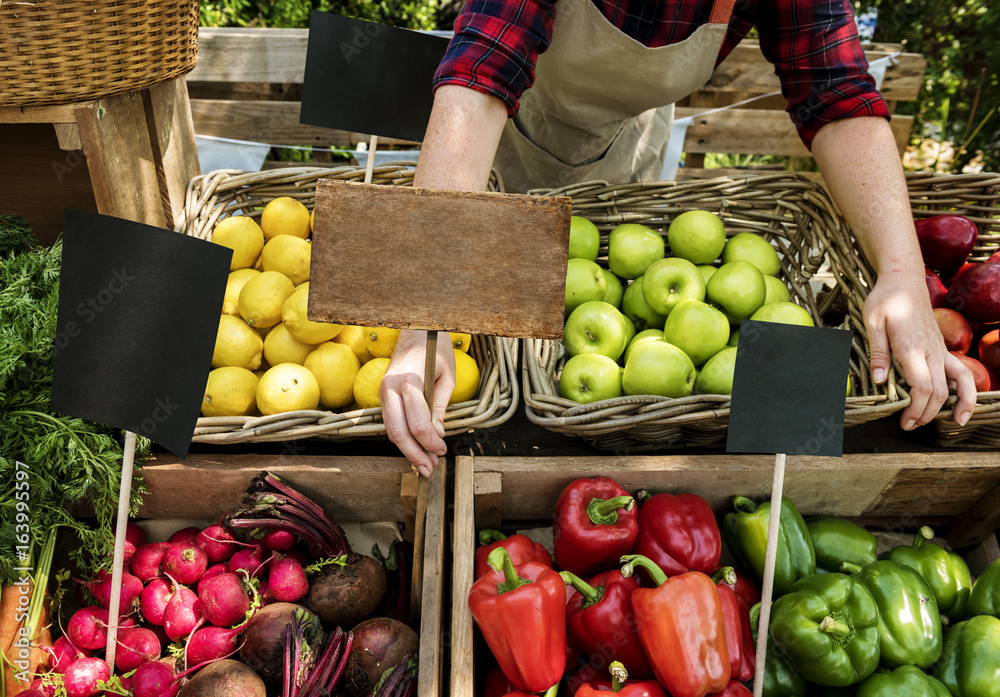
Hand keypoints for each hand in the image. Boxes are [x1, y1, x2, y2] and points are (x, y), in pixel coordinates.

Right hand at [379, 330, 455, 474]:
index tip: (442, 450)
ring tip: (423, 464)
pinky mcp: (382, 393)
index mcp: (410, 381)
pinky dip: (402, 437)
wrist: (415, 327)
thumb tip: (438, 434)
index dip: (430, 442)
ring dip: (407, 449)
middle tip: (429, 468)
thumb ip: (440, 407)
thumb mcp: (447, 377)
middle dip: (414, 454)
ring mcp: (383, 390)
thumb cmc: (435, 348)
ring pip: (391, 429)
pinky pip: (390, 421)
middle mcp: (390, 387)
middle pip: (399, 432)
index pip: (418, 423)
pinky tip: (414, 448)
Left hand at [863, 272, 976, 429]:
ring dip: (957, 405)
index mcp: (912, 346)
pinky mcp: (943, 349)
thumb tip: (880, 381)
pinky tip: (963, 404)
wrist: (904, 280)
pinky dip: (968, 389)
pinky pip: (962, 371)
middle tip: (909, 426)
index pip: (923, 386)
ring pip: (958, 383)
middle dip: (926, 413)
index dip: (916, 408)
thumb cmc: (885, 299)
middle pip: (939, 391)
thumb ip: (878, 354)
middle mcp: (931, 351)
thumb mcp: (872, 323)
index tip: (904, 421)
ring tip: (953, 422)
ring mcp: (940, 350)